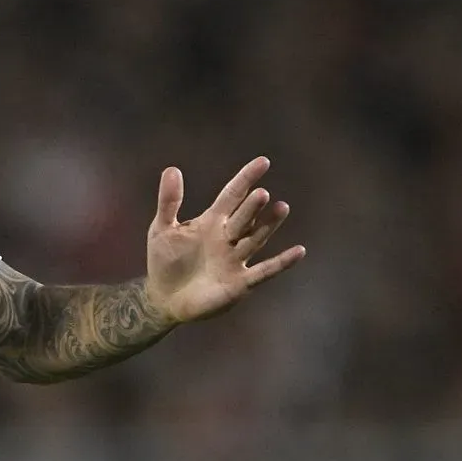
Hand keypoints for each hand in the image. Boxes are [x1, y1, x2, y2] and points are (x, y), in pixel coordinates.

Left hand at [142, 157, 307, 324]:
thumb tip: (172, 169)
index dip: (245, 179)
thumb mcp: (162, 229)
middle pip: (244, 217)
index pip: (232, 195)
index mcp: (212, 221)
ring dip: (267, 226)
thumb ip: (169, 201)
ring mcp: (235, 259)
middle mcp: (228, 237)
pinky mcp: (239, 282)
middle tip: (261, 194)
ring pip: (256, 238)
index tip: (263, 162)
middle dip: (252, 207)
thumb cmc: (164, 261)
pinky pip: (264, 271)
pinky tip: (299, 251)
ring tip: (281, 208)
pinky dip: (281, 263)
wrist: (163, 298)